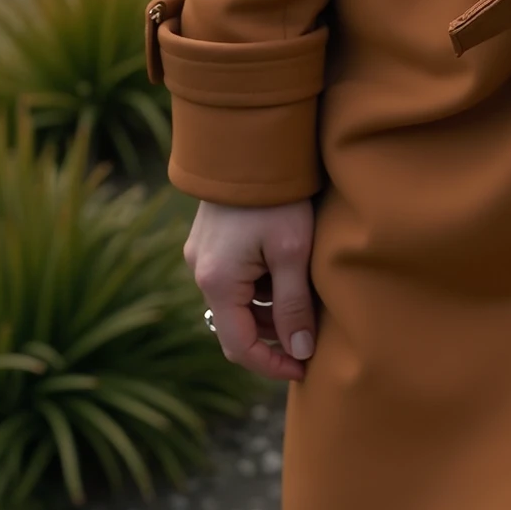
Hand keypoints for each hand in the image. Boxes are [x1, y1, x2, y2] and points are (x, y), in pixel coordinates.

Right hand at [184, 200, 316, 382]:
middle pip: (237, 324)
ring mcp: (201, 254)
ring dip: (267, 308)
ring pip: (237, 301)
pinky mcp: (209, 239)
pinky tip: (287, 268)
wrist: (251, 141)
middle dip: (273, 335)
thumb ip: (295, 305)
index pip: (239, 347)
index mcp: (217, 282)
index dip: (272, 365)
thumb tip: (300, 352)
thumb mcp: (293, 251)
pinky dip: (259, 285)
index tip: (305, 368)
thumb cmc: (277, 197)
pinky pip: (234, 277)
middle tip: (311, 333)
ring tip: (306, 296)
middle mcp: (199, 272)